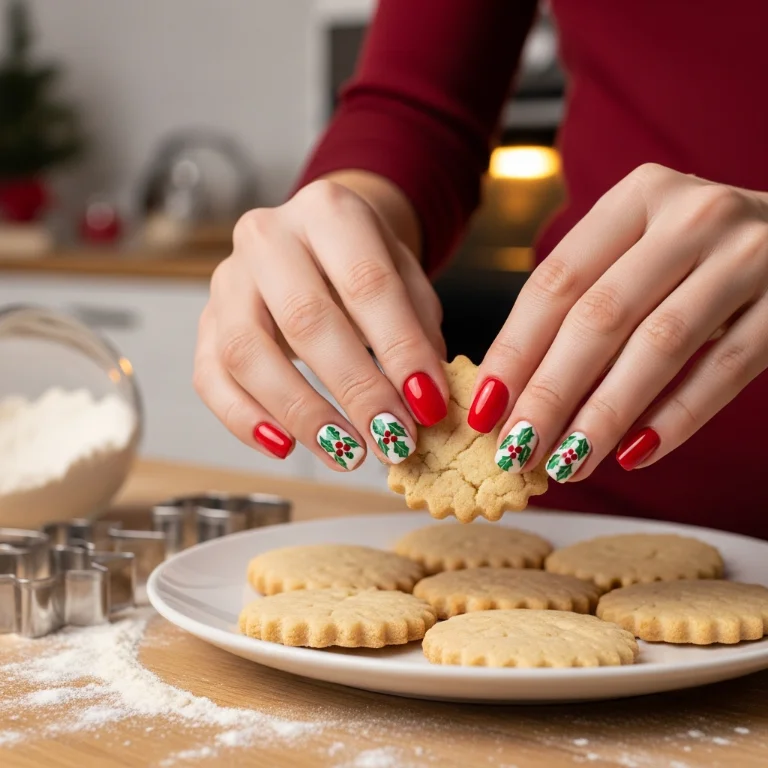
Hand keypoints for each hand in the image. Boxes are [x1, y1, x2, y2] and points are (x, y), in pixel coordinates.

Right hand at [194, 178, 447, 471]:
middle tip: (391, 439)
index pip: (367, 283)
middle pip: (306, 319)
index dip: (401, 349)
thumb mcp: (406, 278)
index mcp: (329, 211)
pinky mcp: (205, 322)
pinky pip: (210, 377)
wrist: (314, 240)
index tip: (429, 405)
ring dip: (302, 414)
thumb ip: (418, 330)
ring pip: (248, 353)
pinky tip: (285, 447)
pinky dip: (244, 420)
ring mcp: (228, 279)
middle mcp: (268, 237)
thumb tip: (425, 401)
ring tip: (348, 453)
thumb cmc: (365, 265)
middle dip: (356, 390)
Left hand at [469, 163, 767, 481]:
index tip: (484, 409)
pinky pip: (725, 369)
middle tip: (517, 450)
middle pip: (599, 316)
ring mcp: (748, 255)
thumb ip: (587, 302)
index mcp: (637, 197)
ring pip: (659, 346)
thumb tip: (515, 391)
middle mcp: (691, 215)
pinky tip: (635, 454)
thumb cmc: (700, 256)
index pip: (555, 282)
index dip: (514, 350)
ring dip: (604, 415)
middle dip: (550, 393)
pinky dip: (676, 418)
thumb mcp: (641, 251)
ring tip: (567, 464)